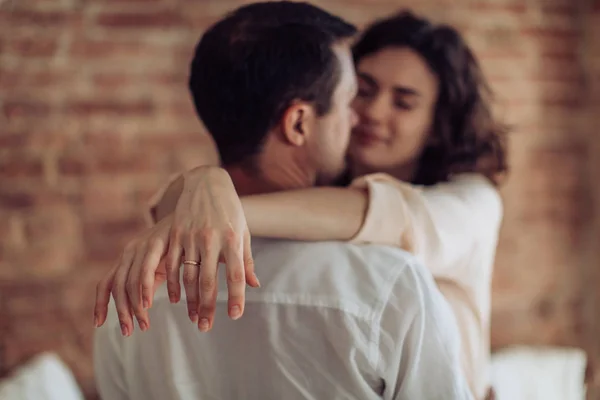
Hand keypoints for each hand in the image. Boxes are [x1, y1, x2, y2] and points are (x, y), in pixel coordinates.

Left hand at [94, 215, 172, 335]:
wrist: (191, 215)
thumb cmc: (176, 245)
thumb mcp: (159, 265)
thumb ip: (149, 281)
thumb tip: (142, 305)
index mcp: (127, 258)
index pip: (105, 284)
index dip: (100, 305)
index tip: (98, 324)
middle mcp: (129, 252)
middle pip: (116, 286)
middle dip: (121, 312)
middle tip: (129, 331)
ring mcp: (141, 247)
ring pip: (129, 282)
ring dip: (135, 307)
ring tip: (144, 324)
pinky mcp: (156, 244)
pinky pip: (145, 271)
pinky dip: (145, 290)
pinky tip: (149, 304)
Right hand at [166, 166, 258, 331]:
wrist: (208, 183)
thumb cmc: (231, 211)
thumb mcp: (243, 232)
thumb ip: (246, 260)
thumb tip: (255, 285)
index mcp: (233, 240)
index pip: (236, 275)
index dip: (236, 297)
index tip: (234, 315)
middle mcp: (212, 239)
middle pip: (210, 281)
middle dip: (207, 307)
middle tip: (205, 327)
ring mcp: (192, 236)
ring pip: (189, 276)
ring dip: (190, 301)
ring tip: (193, 318)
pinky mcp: (176, 234)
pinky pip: (172, 264)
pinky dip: (173, 284)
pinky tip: (176, 299)